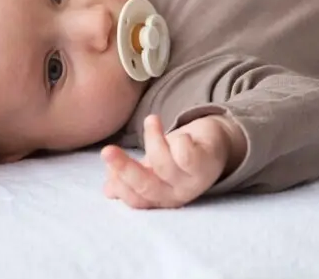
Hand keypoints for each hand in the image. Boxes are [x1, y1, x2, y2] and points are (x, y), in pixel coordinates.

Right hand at [100, 114, 243, 208]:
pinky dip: (180, 142)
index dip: (120, 185)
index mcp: (160, 198)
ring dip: (154, 140)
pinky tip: (179, 133)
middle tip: (107, 150)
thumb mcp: (152, 169)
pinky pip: (187, 155)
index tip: (106, 165)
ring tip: (151, 119)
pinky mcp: (206, 164)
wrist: (212, 146)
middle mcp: (176, 195)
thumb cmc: (177, 158)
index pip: (136, 200)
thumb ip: (130, 177)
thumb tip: (108, 189)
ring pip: (164, 165)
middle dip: (124, 168)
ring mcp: (193, 181)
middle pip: (147, 186)